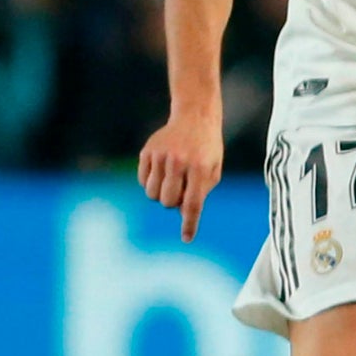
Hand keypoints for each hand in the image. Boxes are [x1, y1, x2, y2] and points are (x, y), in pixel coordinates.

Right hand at [138, 108, 223, 241]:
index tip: (187, 238)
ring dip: (161, 194)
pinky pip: (142, 180)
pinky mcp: (147, 152)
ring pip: (152, 194)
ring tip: (172, 181)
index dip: (189, 224)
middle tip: (182, 191)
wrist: (194, 117)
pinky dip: (151, 182)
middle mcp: (178, 162)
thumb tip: (183, 213)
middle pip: (168, 201)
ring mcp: (160, 156)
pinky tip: (162, 170)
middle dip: (174, 203)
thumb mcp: (213, 169)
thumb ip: (201, 192)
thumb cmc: (207, 148)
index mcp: (200, 168)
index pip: (193, 203)